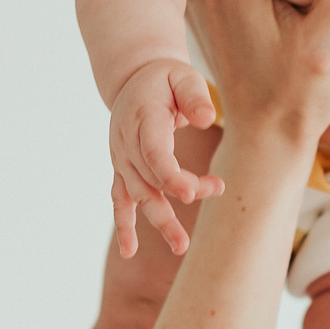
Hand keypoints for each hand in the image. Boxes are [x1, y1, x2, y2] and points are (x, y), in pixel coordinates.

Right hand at [108, 58, 223, 257]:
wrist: (134, 81)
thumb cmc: (166, 80)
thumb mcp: (183, 76)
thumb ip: (194, 96)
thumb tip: (207, 119)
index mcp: (143, 119)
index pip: (154, 152)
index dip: (171, 174)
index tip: (191, 193)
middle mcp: (127, 143)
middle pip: (153, 177)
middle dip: (179, 195)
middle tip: (210, 199)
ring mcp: (122, 159)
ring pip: (139, 195)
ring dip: (159, 221)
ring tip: (182, 247)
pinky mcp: (123, 171)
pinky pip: (119, 200)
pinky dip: (124, 225)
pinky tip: (129, 252)